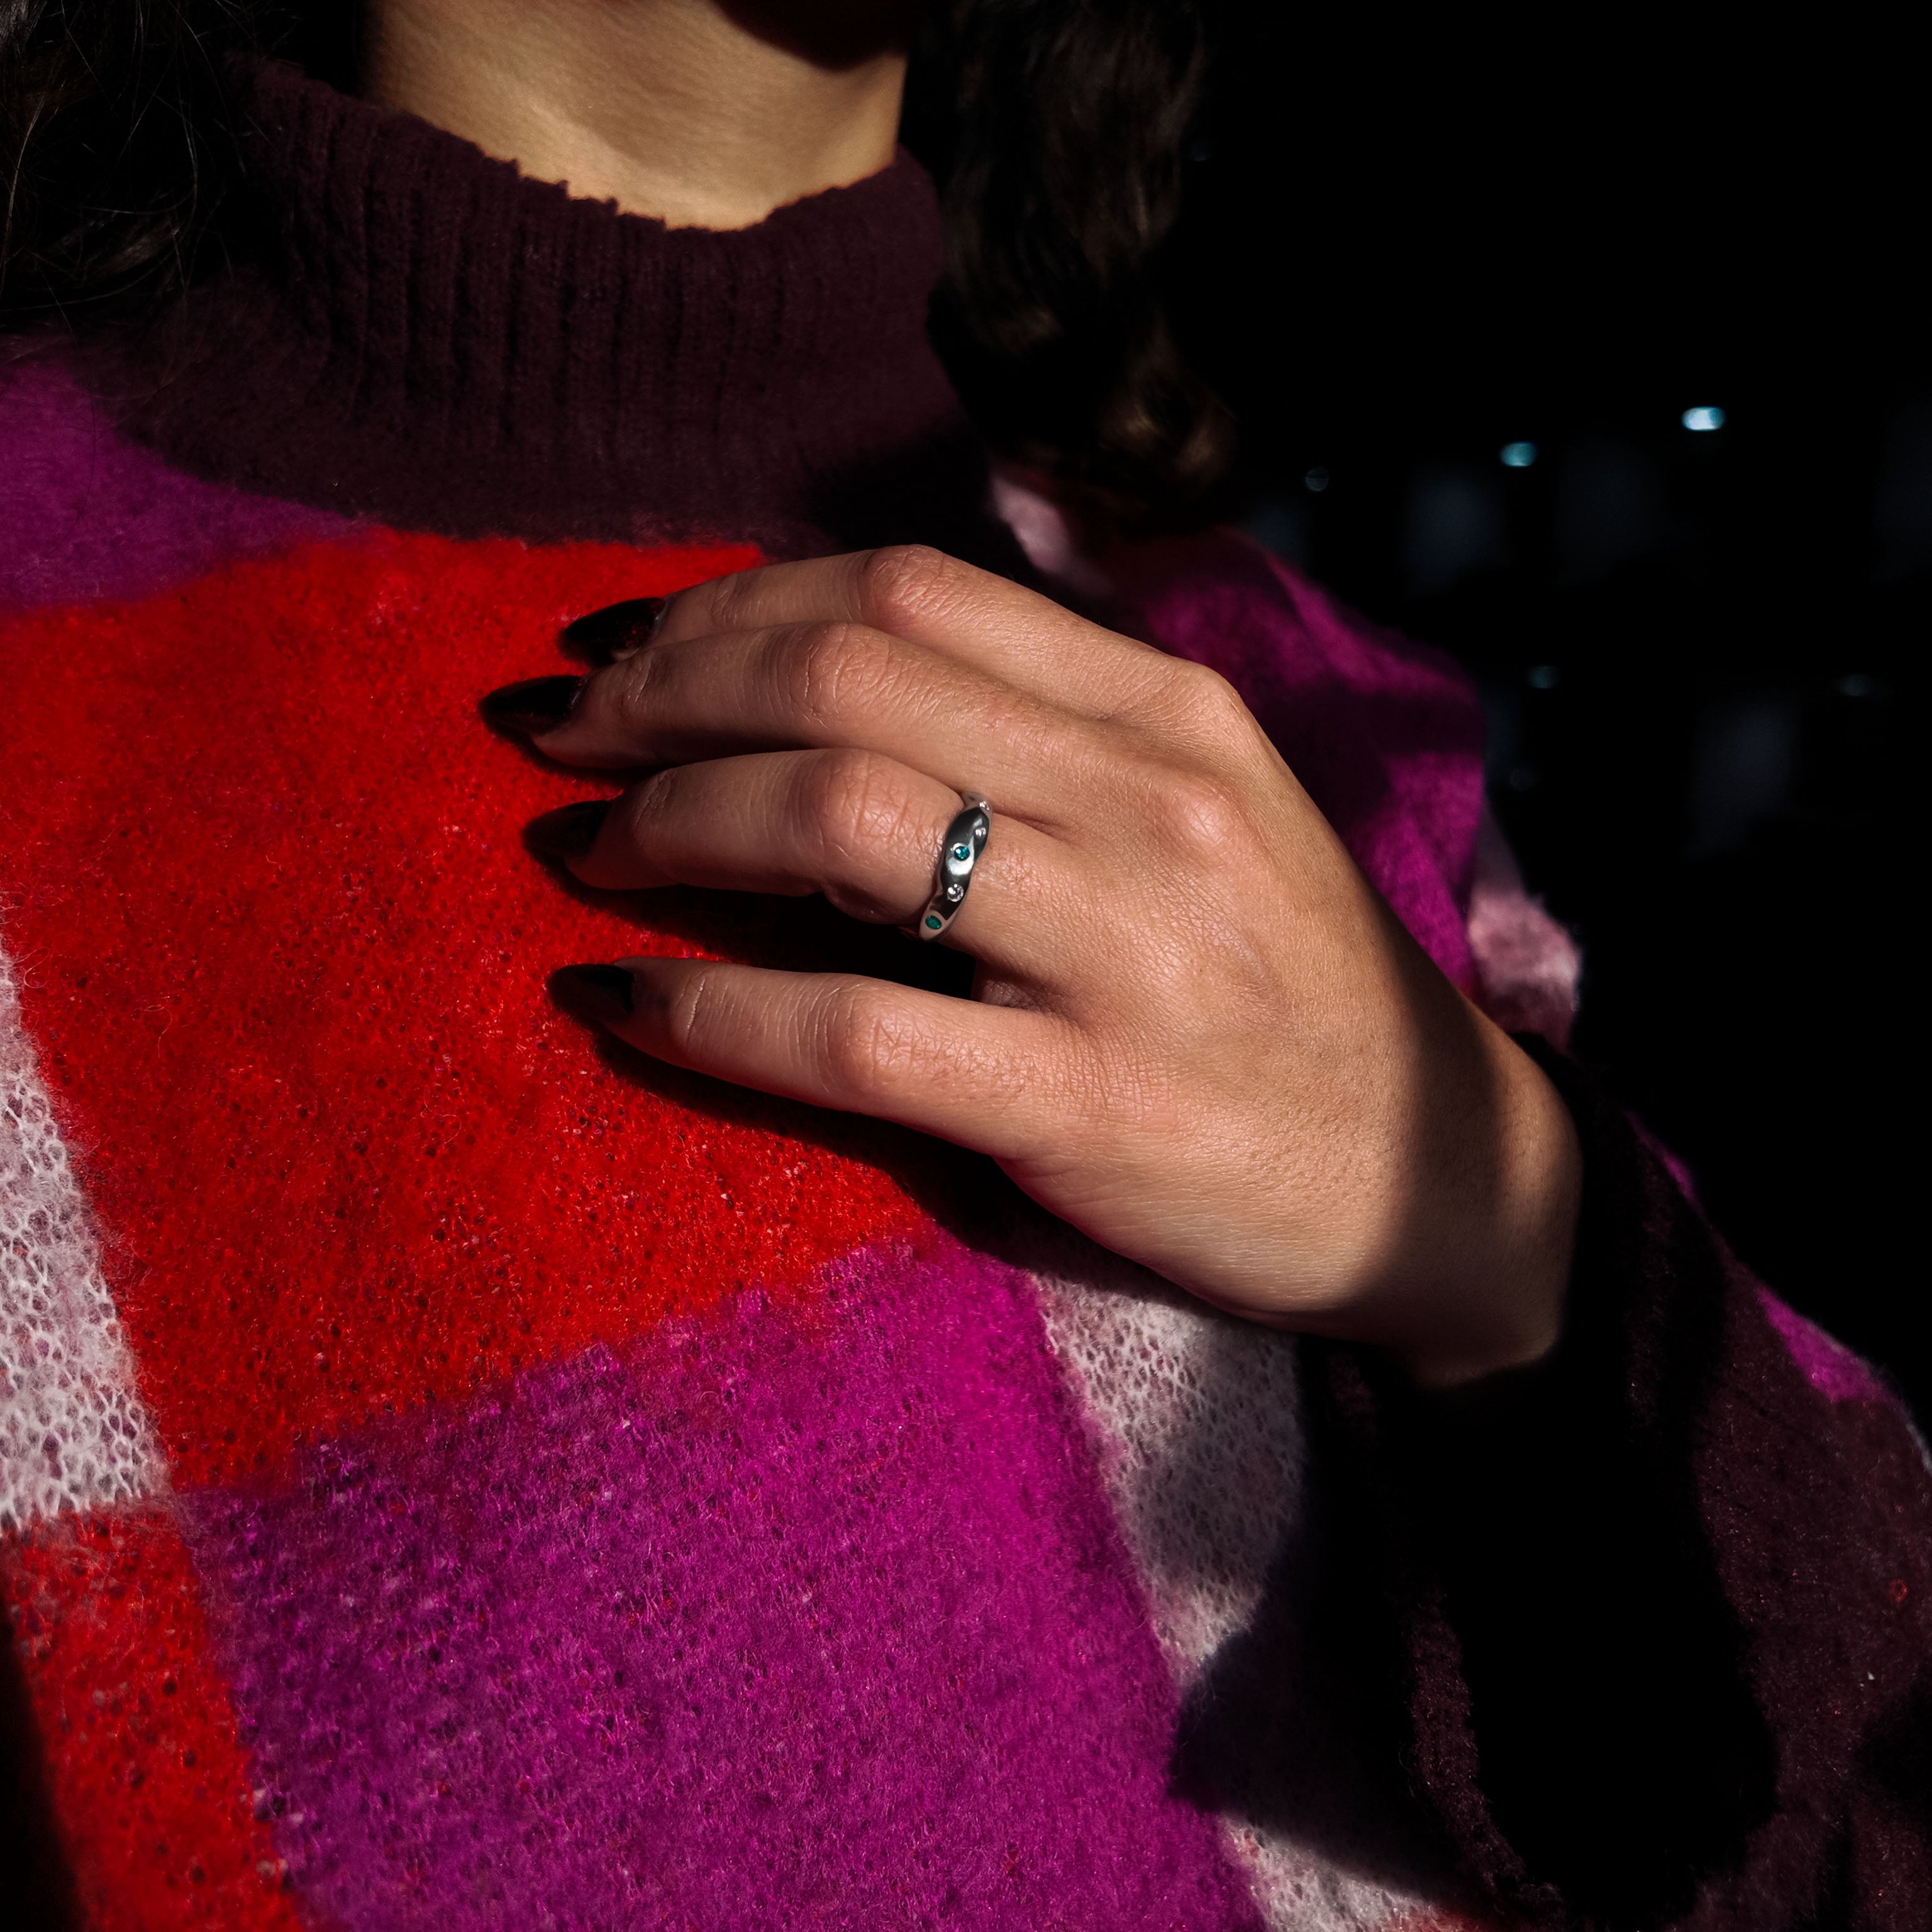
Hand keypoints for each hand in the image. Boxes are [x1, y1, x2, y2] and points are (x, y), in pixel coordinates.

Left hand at [485, 547, 1579, 1384]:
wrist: (1435, 1177)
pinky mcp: (1092, 1105)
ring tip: (584, 849)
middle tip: (565, 734)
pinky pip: (854, 1033)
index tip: (626, 642)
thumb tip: (814, 679)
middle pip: (848, 673)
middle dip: (664, 689)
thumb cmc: (1284, 988)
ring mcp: (1128, 949)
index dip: (731, 600)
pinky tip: (618, 1005)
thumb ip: (1041, 730)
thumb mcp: (1197, 811)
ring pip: (839, 819)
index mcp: (1167, 709)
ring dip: (667, 821)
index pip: (904, 589)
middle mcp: (1151, 798)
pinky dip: (705, 1011)